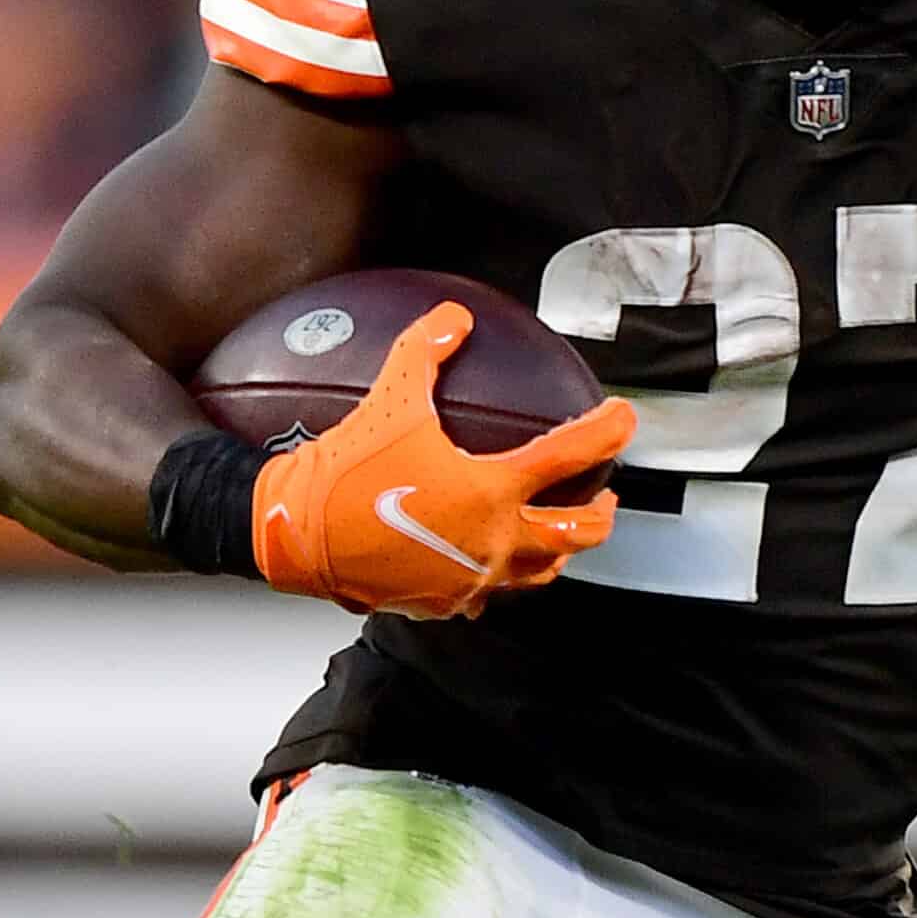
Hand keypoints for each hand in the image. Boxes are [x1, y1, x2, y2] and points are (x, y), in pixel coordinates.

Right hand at [251, 301, 634, 618]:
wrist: (293, 535)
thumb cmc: (345, 471)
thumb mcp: (391, 399)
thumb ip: (425, 351)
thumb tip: (453, 316)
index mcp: (491, 490)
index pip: (572, 455)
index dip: (608, 431)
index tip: (624, 418)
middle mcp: (492, 540)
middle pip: (577, 532)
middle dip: (601, 512)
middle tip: (605, 494)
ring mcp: (470, 577)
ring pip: (540, 570)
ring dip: (560, 549)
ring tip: (562, 531)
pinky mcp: (443, 601)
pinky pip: (487, 592)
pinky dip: (501, 574)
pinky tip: (492, 561)